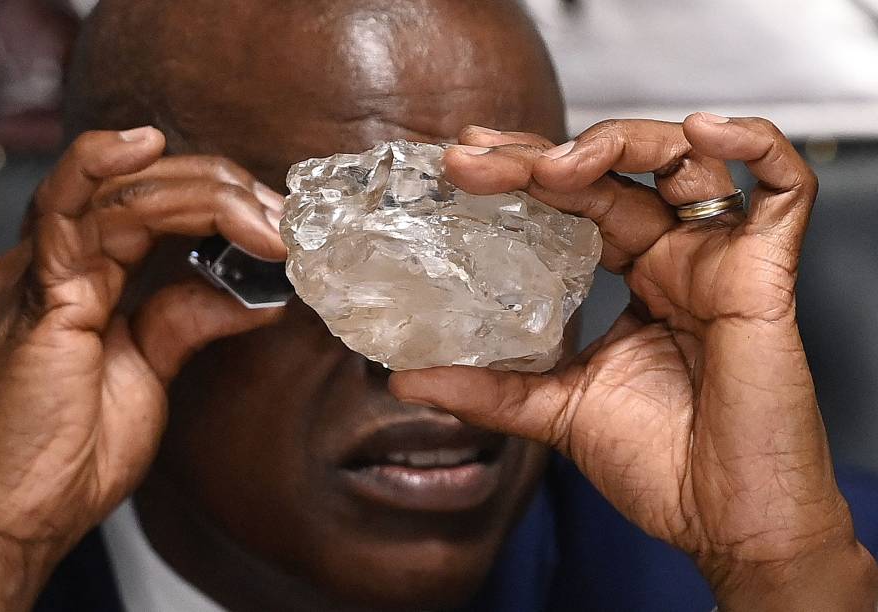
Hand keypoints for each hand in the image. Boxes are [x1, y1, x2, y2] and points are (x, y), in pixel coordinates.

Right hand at [0, 127, 286, 610]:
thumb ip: (187, 317)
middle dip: (225, 195)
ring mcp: (41, 272)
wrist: (16, 518)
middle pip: (143, 190)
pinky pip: (61, 209)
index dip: (221, 205)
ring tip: (261, 215)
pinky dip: (100, 166)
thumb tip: (252, 291)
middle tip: (285, 221)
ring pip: (119, 192)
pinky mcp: (36, 294)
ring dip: (200, 192)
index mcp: (80, 277)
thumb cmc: (65, 454)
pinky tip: (144, 147)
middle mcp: (55, 262)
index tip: (280, 227)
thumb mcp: (148, 369)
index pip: (153, 208)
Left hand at [390, 115, 877, 609]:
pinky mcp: (766, 276)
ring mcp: (721, 261)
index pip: (578, 201)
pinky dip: (754, 147)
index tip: (462, 164)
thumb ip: (487, 390)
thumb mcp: (556, 410)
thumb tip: (402, 381)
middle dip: (539, 157)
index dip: (525, 173)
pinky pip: (785, 190)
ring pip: (684, 161)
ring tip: (549, 166)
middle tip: (473, 157)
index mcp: (637, 278)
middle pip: (614, 173)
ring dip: (615, 144)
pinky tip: (700, 131)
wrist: (724, 526)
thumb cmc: (662, 468)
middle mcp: (676, 258)